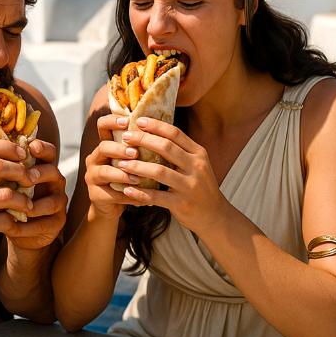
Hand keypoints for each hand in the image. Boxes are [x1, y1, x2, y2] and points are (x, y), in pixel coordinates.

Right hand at [0, 138, 41, 266]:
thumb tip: (3, 155)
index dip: (8, 147)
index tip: (22, 154)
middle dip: (21, 171)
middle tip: (31, 179)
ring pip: (6, 194)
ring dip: (23, 199)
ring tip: (28, 205)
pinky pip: (5, 219)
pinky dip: (14, 221)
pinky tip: (15, 222)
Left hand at [4, 138, 67, 249]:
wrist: (12, 227)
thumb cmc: (6, 198)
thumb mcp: (3, 182)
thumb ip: (1, 169)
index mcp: (42, 166)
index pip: (48, 152)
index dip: (42, 148)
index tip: (31, 147)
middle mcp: (54, 182)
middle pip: (54, 172)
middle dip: (41, 173)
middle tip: (28, 177)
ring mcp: (58, 203)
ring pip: (53, 202)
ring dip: (36, 205)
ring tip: (20, 209)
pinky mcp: (56, 223)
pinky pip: (44, 224)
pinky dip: (27, 227)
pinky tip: (12, 227)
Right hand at [84, 114, 145, 221]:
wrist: (114, 207)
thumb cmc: (128, 179)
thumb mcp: (132, 161)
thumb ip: (139, 148)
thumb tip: (164, 130)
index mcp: (105, 146)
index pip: (102, 126)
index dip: (112, 121)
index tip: (127, 121)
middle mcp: (95, 158)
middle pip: (103, 147)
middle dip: (120, 149)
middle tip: (136, 153)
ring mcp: (92, 177)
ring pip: (104, 171)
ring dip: (123, 174)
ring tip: (139, 178)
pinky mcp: (94, 195)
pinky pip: (110, 194)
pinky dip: (126, 195)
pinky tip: (140, 197)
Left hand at [116, 116, 226, 235]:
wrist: (214, 216)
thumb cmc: (199, 186)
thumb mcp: (196, 164)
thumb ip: (180, 150)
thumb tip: (155, 132)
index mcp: (199, 154)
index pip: (175, 133)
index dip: (155, 125)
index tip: (138, 121)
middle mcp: (196, 167)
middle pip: (166, 147)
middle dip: (143, 140)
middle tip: (125, 137)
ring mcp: (190, 186)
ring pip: (159, 171)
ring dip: (137, 166)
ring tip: (121, 164)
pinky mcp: (182, 204)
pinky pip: (156, 196)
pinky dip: (140, 192)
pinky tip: (127, 189)